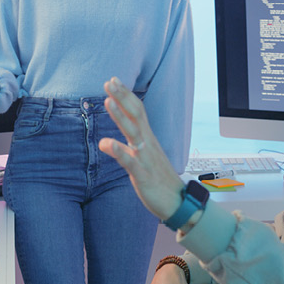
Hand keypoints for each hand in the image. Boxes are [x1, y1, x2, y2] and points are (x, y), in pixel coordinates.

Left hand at [98, 77, 183, 220]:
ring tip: (107, 101)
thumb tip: (105, 141)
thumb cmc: (158, 179)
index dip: (126, 95)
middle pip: (136, 115)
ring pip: (134, 133)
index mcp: (148, 139)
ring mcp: (146, 158)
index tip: (113, 80)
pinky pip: (131, 162)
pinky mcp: (143, 175)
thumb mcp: (138, 161)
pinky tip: (107, 143)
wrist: (177, 203)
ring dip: (120, 117)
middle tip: (109, 81)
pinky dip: (120, 151)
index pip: (137, 111)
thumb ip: (123, 149)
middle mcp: (148, 144)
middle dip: (123, 97)